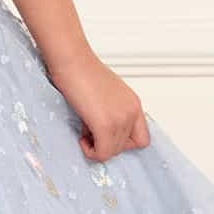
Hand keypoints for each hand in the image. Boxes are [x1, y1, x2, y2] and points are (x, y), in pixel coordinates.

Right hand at [46, 47, 149, 162]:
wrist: (72, 60)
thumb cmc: (82, 71)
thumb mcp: (107, 94)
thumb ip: (112, 111)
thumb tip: (103, 129)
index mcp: (134, 104)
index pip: (141, 138)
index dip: (122, 141)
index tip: (106, 135)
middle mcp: (132, 112)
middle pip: (126, 147)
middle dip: (106, 143)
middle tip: (91, 129)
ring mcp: (120, 119)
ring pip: (113, 152)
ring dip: (96, 145)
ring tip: (85, 128)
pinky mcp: (105, 125)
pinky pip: (102, 153)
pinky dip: (91, 151)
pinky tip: (82, 137)